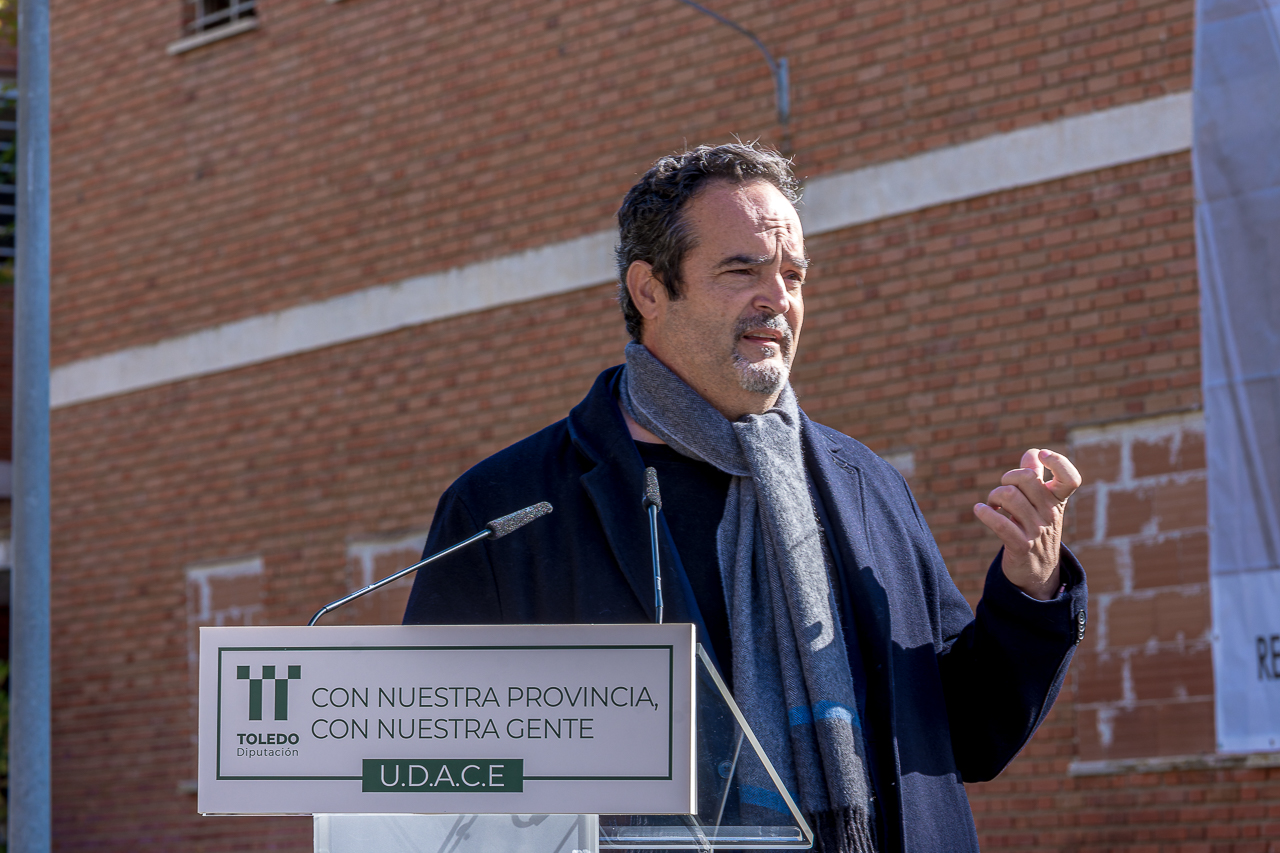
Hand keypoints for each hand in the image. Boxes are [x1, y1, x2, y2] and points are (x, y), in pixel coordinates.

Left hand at [973, 448, 1081, 599]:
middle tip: (1002, 490)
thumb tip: (1032, 454)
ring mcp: (1037, 531)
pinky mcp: (1021, 546)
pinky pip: (1000, 524)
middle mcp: (1051, 514)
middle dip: (1007, 478)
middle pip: (1027, 478)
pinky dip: (984, 512)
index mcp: (1057, 501)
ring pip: (1009, 496)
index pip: (1070, 478)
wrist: (1037, 572)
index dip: (1059, 461)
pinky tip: (980, 510)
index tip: (1042, 455)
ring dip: (993, 496)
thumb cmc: (1035, 529)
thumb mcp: (1040, 504)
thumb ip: (1036, 477)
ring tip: (992, 504)